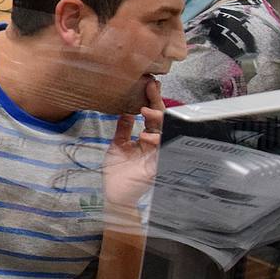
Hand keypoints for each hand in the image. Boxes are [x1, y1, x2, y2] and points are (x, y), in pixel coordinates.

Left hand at [102, 76, 164, 213]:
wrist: (114, 194)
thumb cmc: (118, 172)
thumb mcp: (118, 145)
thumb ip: (123, 129)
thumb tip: (126, 111)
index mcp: (146, 139)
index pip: (152, 117)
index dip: (151, 101)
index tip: (149, 85)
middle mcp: (154, 145)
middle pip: (161, 122)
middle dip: (157, 104)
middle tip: (151, 89)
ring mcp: (156, 156)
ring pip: (165, 134)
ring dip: (157, 122)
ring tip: (145, 111)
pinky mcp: (156, 169)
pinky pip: (161, 154)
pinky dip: (156, 144)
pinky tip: (148, 136)